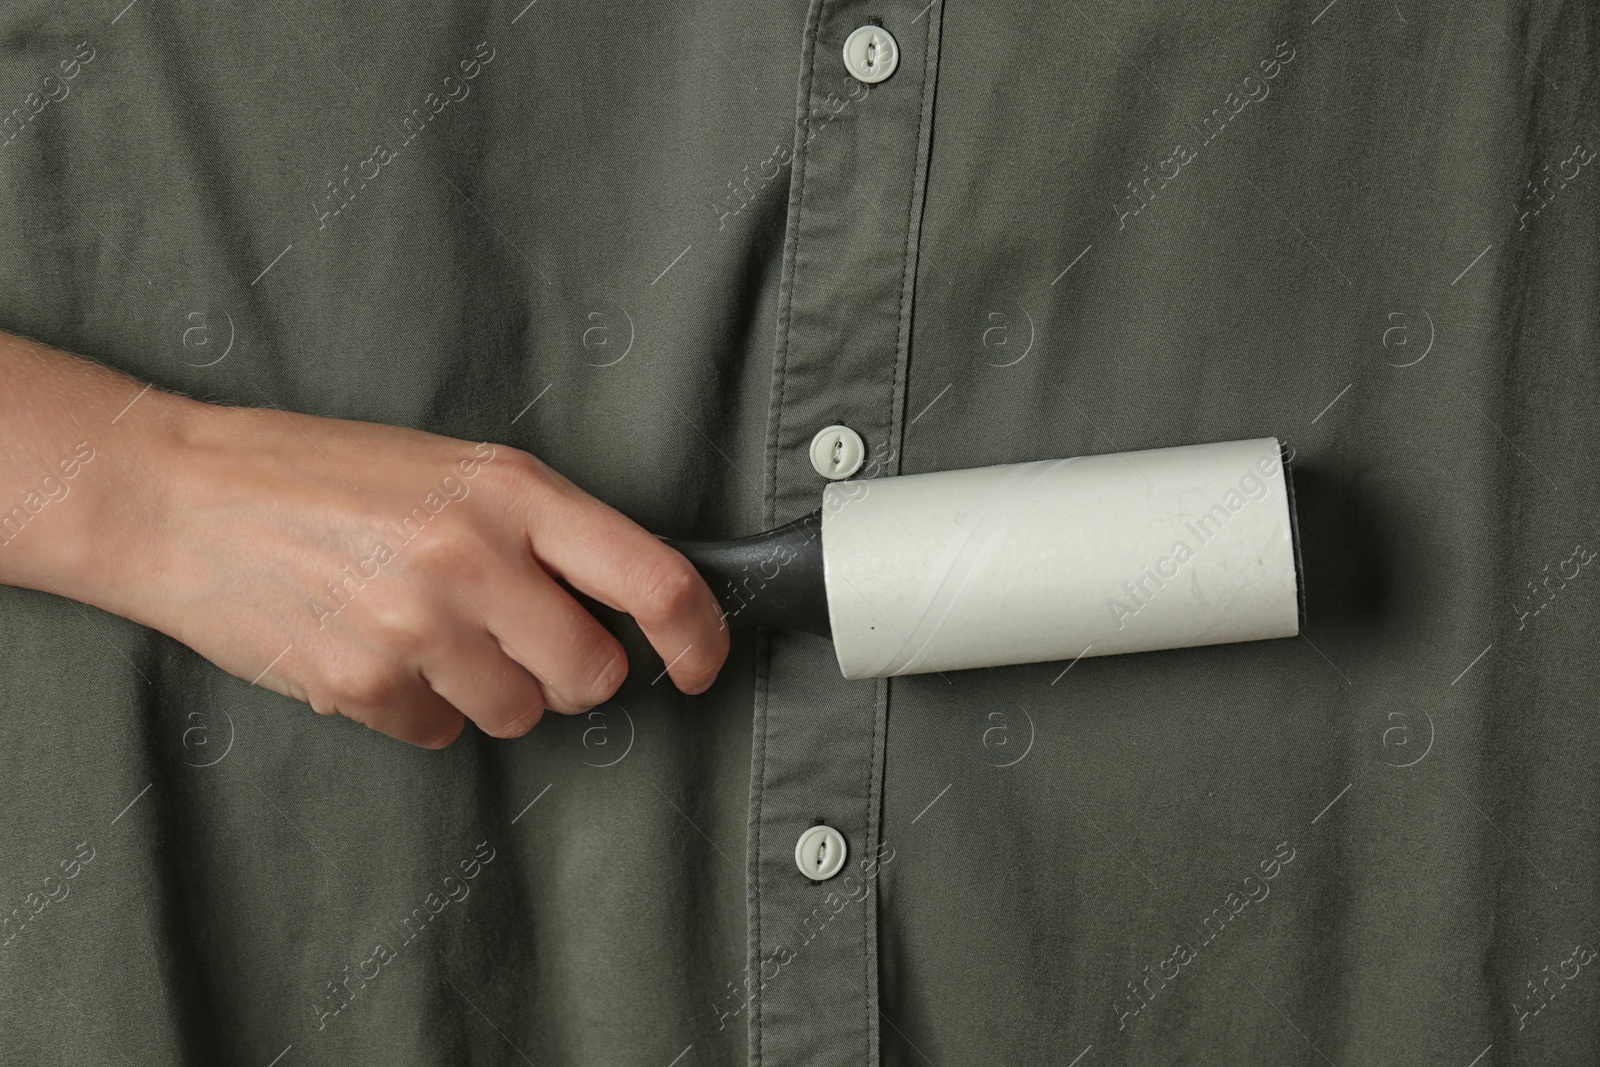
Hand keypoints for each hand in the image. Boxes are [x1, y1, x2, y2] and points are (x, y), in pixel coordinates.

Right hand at [92, 400, 728, 747]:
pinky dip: (416, 706)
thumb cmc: (320, 475)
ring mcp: (419, 624)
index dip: (699, 637)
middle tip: (515, 638)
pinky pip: (438, 732)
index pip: (655, 579)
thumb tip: (626, 601)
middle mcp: (476, 555)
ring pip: (518, 714)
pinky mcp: (364, 683)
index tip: (702, 663)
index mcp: (513, 489)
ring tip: (423, 630)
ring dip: (487, 691)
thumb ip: (542, 530)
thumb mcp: (452, 468)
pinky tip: (373, 649)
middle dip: (567, 673)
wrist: (181, 496)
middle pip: (593, 675)